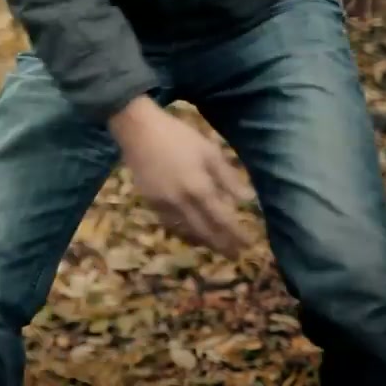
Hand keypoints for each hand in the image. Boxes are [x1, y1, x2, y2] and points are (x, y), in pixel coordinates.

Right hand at [109, 97, 255, 257]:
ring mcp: (162, 204)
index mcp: (199, 188)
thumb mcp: (209, 151)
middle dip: (222, 246)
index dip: (236, 235)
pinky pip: (169, 224)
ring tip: (215, 247)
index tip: (248, 245)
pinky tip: (189, 231)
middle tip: (234, 255)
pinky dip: (183, 232)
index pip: (223, 220)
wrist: (137, 131)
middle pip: (204, 232)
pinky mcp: (149, 202)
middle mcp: (181, 202)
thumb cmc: (177, 136)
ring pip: (185, 231)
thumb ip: (228, 176)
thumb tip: (247, 198)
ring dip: (203, 241)